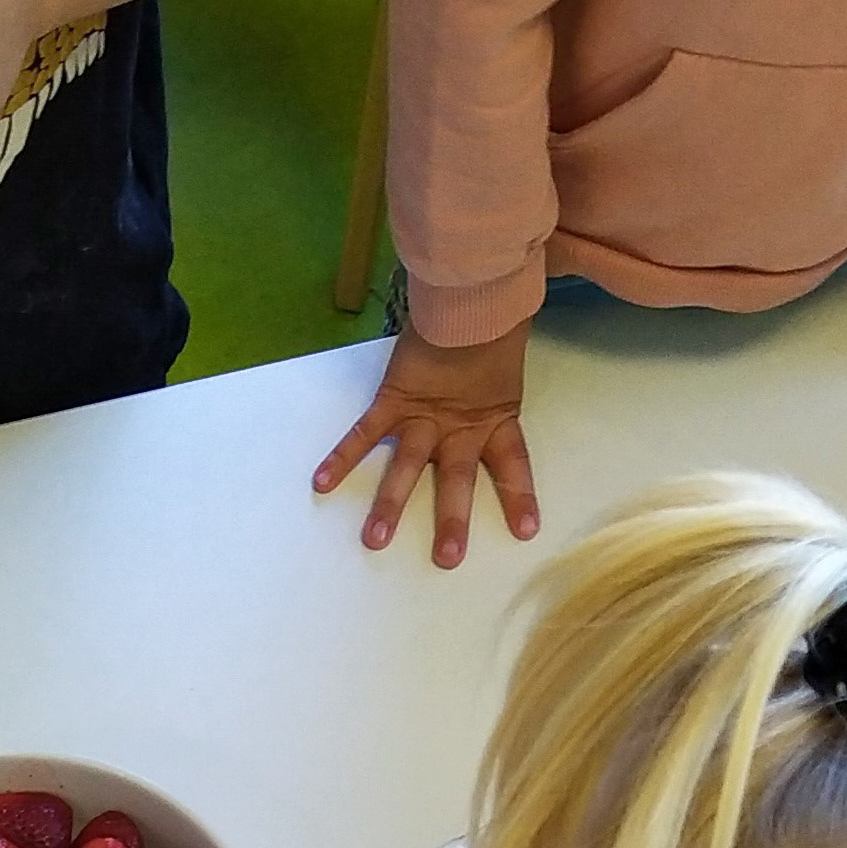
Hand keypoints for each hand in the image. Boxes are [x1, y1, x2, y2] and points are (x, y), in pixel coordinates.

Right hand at [314, 325, 538, 568]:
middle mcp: (459, 427)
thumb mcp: (508, 359)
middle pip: (456, 479)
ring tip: (375, 541)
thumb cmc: (491, 320)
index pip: (512, 465)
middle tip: (447, 559)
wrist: (467, 288)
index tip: (526, 531)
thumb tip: (523, 365)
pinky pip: (365, 433)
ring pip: (407, 467)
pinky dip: (342, 456)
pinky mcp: (394, 400)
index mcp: (495, 419)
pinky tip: (321, 483)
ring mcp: (424, 417)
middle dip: (452, 519)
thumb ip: (506, 380)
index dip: (519, 497)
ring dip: (391, 504)